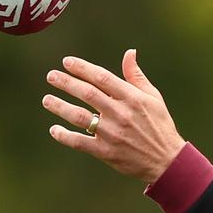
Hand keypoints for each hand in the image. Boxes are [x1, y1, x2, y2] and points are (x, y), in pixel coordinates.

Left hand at [42, 49, 185, 182]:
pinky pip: (80, 142)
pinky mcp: (106, 151)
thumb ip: (136, 76)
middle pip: (87, 94)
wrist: (166, 160)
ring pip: (79, 117)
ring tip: (47, 99)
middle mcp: (120, 113)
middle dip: (66, 83)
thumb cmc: (159, 124)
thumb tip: (129, 52)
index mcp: (132, 98)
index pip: (102, 78)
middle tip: (51, 76)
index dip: (83, 68)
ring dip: (60, 106)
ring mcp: (112, 133)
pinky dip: (65, 136)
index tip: (67, 62)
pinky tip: (54, 129)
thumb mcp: (153, 97)